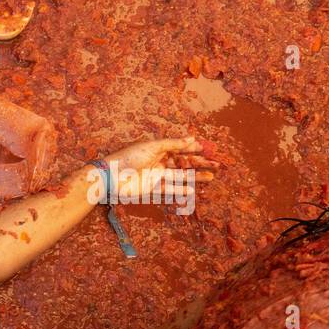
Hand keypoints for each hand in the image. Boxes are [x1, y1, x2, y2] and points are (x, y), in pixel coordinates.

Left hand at [100, 136, 218, 203]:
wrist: (111, 177)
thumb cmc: (129, 157)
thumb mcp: (153, 147)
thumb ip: (173, 144)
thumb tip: (193, 138)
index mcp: (158, 149)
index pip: (180, 149)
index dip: (194, 149)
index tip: (208, 150)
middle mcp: (159, 162)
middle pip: (183, 163)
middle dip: (200, 163)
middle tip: (217, 164)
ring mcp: (156, 176)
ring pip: (180, 176)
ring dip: (195, 176)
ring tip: (211, 177)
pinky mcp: (151, 188)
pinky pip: (168, 189)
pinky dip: (179, 190)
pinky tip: (192, 190)